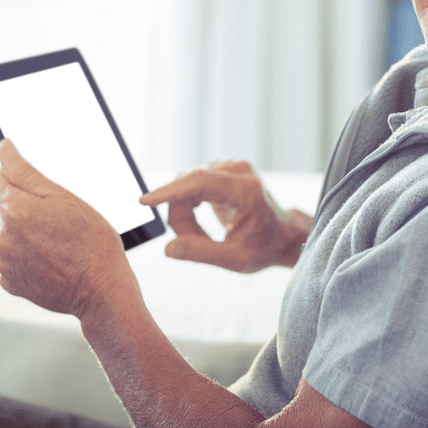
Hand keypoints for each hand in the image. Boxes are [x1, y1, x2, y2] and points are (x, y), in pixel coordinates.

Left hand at [0, 139, 137, 318]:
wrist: (100, 289)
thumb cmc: (91, 240)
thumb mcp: (65, 197)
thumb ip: (26, 172)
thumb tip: (3, 148)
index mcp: (14, 210)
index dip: (11, 178)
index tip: (31, 187)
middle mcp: (2, 237)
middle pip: (5, 210)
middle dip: (26, 210)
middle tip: (60, 221)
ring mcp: (4, 263)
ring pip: (10, 236)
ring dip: (28, 236)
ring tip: (60, 245)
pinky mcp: (11, 283)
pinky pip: (14, 262)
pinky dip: (29, 259)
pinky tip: (53, 262)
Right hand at [138, 161, 310, 272]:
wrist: (282, 235)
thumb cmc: (263, 248)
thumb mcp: (236, 260)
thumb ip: (202, 253)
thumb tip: (168, 248)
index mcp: (246, 191)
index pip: (201, 182)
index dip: (171, 191)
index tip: (146, 200)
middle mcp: (239, 171)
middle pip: (189, 186)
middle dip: (180, 217)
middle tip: (188, 244)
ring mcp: (231, 167)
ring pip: (186, 186)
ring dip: (184, 214)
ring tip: (200, 237)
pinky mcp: (223, 170)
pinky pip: (190, 185)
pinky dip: (189, 207)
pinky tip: (200, 224)